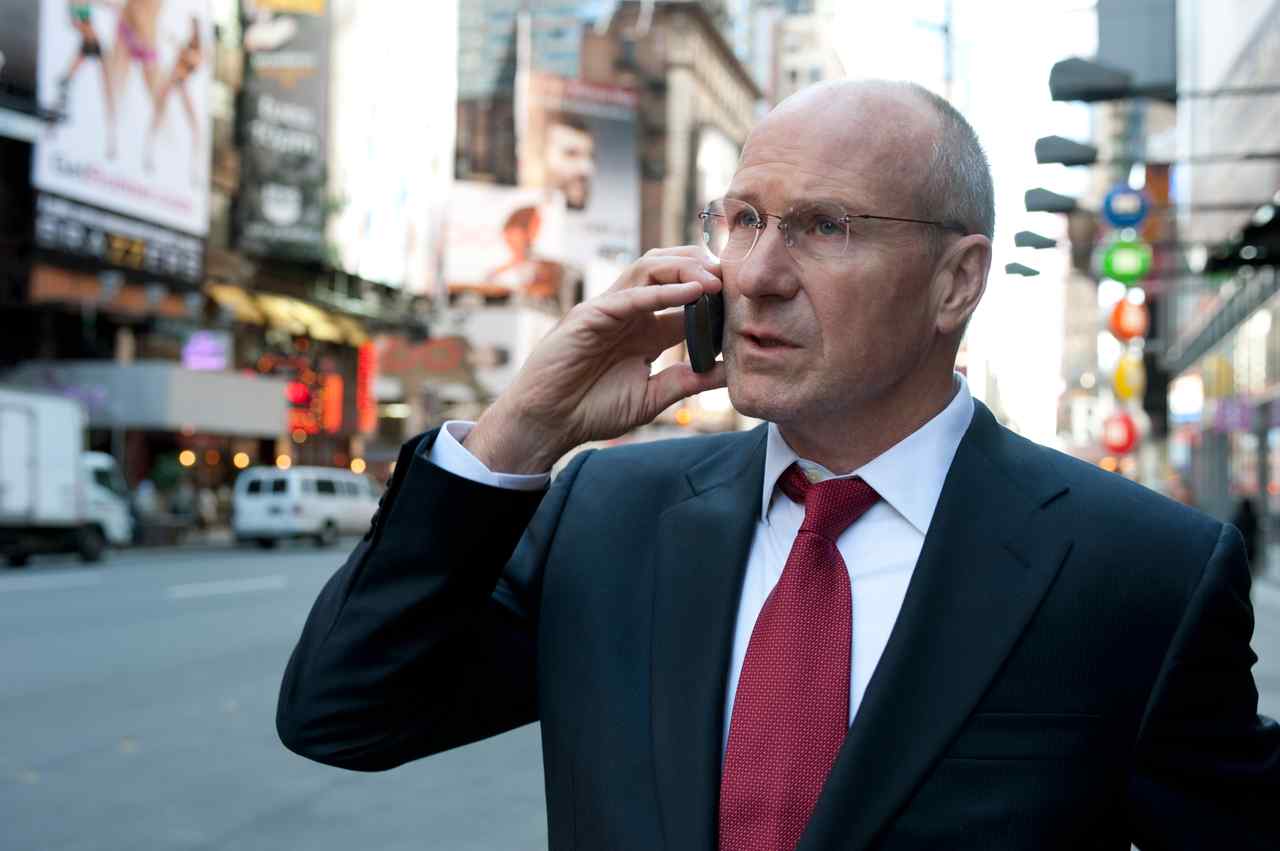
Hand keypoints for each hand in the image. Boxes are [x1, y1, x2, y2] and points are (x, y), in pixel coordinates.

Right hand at [465, 246, 727, 473]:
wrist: (549, 422)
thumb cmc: (593, 410)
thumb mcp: (652, 396)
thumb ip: (687, 381)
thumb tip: (730, 372)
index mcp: (646, 329)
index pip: (687, 300)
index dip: (717, 296)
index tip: (747, 299)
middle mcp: (631, 312)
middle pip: (670, 270)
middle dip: (703, 267)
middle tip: (736, 278)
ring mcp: (610, 309)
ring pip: (650, 268)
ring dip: (686, 269)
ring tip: (716, 279)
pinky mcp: (590, 315)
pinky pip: (630, 295)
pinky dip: (662, 291)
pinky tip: (691, 292)